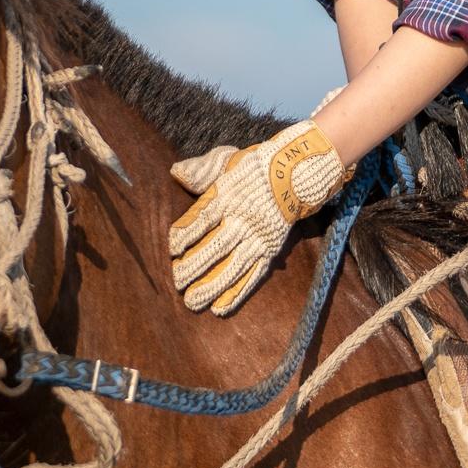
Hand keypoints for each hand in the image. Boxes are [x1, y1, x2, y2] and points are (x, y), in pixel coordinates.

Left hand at [166, 118, 352, 315]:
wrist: (295, 173)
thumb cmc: (254, 168)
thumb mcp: (227, 160)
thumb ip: (201, 170)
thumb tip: (176, 173)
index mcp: (229, 196)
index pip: (204, 217)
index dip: (187, 234)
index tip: (172, 249)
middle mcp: (244, 219)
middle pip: (217, 246)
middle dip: (195, 266)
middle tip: (177, 283)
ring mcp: (258, 237)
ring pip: (234, 265)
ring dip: (213, 285)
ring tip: (193, 302)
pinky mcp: (269, 250)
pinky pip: (253, 275)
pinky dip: (237, 292)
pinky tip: (220, 307)